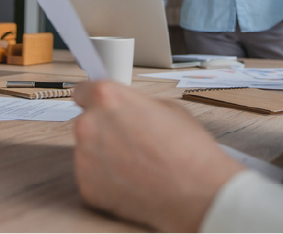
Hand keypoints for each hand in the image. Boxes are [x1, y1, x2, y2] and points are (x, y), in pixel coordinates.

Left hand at [73, 80, 244, 233]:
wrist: (200, 192)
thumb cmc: (189, 150)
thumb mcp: (167, 108)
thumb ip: (135, 105)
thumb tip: (125, 110)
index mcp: (107, 98)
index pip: (82, 90)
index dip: (93, 99)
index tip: (98, 106)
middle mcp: (89, 125)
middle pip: (86, 122)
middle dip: (103, 130)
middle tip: (130, 140)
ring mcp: (85, 158)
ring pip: (88, 151)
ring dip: (104, 155)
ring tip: (136, 164)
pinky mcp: (87, 187)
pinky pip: (92, 177)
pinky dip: (106, 180)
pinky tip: (132, 181)